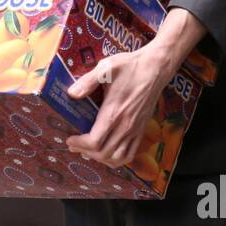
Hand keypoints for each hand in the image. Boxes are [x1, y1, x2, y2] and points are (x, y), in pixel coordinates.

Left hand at [63, 8, 205, 169]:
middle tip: (74, 145)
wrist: (155, 68)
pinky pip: (130, 154)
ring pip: (117, 158)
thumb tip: (71, 94)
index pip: (95, 141)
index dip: (79, 144)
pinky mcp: (142, 130)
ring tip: (89, 151)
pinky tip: (108, 152)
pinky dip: (117, 159)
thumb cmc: (130, 66)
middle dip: (85, 152)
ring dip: (101, 158)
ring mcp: (135, 130)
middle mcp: (125, 125)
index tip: (69, 140)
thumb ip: (88, 81)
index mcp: (114, 112)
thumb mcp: (106, 68)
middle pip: (104, 153)